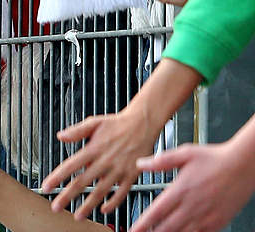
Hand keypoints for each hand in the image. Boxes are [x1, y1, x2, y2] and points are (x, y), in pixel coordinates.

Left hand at [41, 105, 161, 217]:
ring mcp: (119, 170)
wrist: (143, 124)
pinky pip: (122, 193)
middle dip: (68, 196)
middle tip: (56, 207)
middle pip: (83, 182)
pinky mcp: (131, 175)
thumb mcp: (94, 122)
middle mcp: (105, 161)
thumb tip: (61, 136)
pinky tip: (104, 210)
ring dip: (88, 205)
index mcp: (93, 149)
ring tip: (78, 215)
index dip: (57, 177)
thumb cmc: (117, 123)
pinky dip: (113, 203)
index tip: (46, 187)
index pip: (70, 166)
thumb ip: (76, 131)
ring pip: (101, 191)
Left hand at [132, 139, 254, 231]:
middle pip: (167, 227)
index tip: (134, 230)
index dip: (143, 224)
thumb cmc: (216, 158)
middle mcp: (192, 206)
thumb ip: (161, 161)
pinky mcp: (219, 221)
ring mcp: (206, 216)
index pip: (156, 212)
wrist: (244, 165)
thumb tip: (141, 164)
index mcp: (181, 190)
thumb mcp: (185, 153)